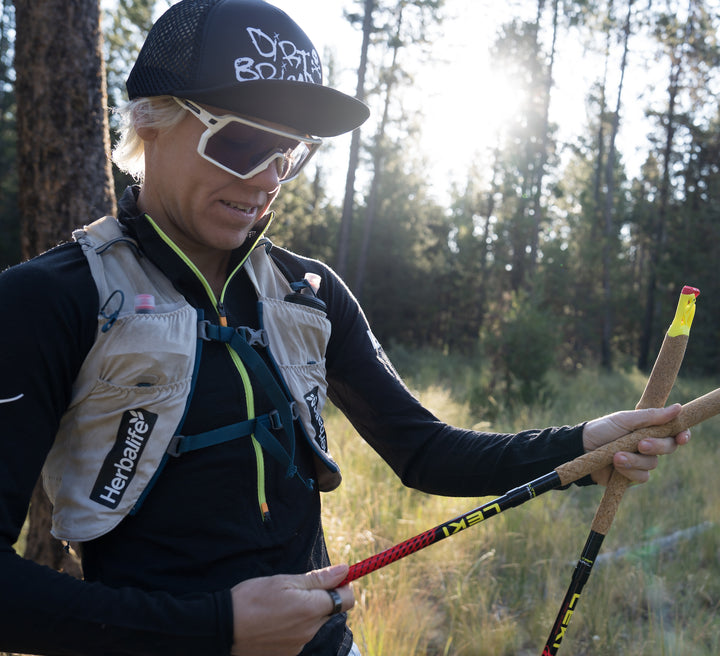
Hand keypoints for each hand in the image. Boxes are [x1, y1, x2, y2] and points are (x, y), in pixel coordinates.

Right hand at [230, 564, 353, 655]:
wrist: (223, 628)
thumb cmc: (252, 598)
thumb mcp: (284, 581)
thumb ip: (318, 578)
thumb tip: (345, 570)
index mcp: (311, 609)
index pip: (347, 599)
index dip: (342, 586)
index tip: (332, 578)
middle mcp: (310, 631)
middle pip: (330, 611)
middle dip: (321, 598)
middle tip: (297, 588)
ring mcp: (299, 646)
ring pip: (313, 624)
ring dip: (306, 613)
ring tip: (280, 605)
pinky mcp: (288, 655)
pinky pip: (300, 636)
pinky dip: (293, 627)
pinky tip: (274, 620)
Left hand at [582, 404, 690, 485]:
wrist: (581, 447)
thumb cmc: (602, 429)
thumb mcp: (625, 420)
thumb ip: (651, 417)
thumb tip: (678, 408)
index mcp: (650, 429)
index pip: (674, 432)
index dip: (682, 435)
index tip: (682, 437)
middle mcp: (649, 445)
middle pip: (668, 448)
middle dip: (656, 446)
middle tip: (640, 444)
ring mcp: (641, 461)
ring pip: (653, 464)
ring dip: (635, 459)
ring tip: (616, 455)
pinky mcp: (632, 475)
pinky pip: (642, 477)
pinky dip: (629, 470)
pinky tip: (616, 464)